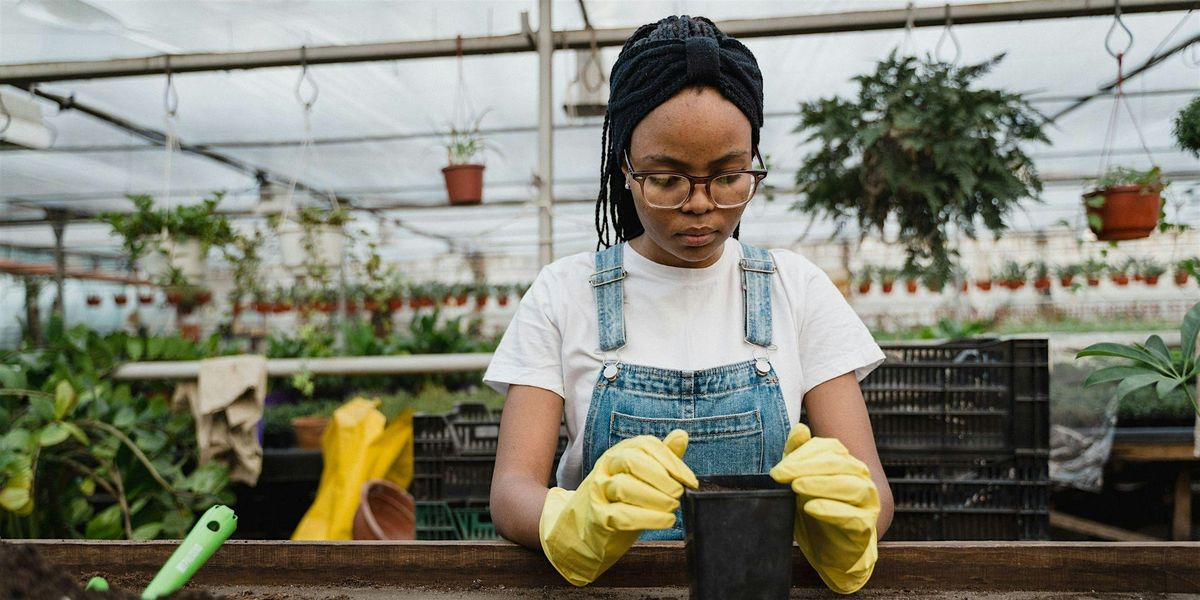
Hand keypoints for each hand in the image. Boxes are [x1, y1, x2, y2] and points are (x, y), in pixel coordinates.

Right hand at [539, 429, 697, 585]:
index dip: (672, 462)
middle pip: (632, 461)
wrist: (583, 530)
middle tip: (678, 493)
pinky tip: (665, 520)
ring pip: (625, 487)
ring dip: (655, 498)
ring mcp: (599, 491)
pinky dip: (648, 518)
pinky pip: (620, 515)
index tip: (690, 481)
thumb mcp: (642, 475)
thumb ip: (662, 456)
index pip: (646, 446)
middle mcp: (607, 467)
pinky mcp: (597, 517)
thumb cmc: (620, 500)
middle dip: (661, 477)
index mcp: (620, 452)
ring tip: (672, 508)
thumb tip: (682, 435)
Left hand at [769, 423, 879, 593]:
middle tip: (781, 474)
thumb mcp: (800, 482)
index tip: (778, 468)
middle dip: (806, 467)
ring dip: (821, 484)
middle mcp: (861, 478)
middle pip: (838, 464)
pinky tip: (811, 507)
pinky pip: (853, 516)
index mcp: (846, 462)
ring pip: (851, 486)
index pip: (829, 448)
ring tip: (797, 486)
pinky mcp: (866, 527)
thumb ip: (798, 456)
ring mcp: (867, 502)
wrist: (830, 551)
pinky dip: (832, 510)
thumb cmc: (815, 512)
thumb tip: (800, 428)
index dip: (803, 454)